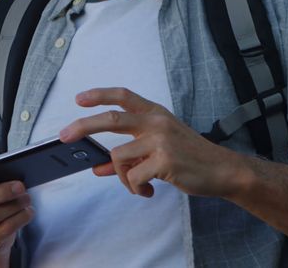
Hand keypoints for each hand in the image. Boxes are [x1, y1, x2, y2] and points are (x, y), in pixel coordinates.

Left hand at [58, 87, 247, 198]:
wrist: (223, 170)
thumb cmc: (188, 157)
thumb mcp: (158, 147)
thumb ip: (129, 154)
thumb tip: (97, 167)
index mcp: (155, 113)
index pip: (123, 96)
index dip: (99, 95)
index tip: (78, 98)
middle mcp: (156, 122)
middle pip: (111, 120)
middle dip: (82, 126)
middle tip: (64, 136)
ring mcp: (161, 140)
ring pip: (119, 156)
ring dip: (122, 177)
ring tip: (138, 185)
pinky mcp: (165, 161)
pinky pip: (133, 177)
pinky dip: (135, 188)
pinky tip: (148, 192)